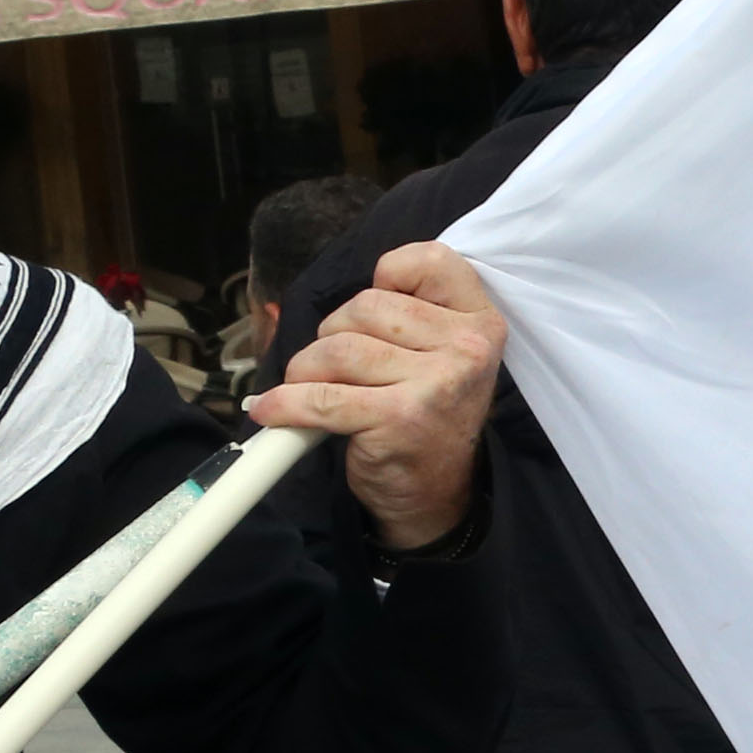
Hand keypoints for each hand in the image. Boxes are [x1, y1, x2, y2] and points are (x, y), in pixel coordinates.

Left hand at [247, 244, 502, 551]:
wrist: (435, 493)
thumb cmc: (425, 414)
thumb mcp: (436, 354)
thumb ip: (404, 313)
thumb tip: (306, 307)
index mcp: (480, 321)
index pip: (428, 260)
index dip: (389, 275)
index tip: (376, 311)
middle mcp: (466, 348)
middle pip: (366, 306)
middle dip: (333, 334)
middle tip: (335, 367)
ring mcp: (435, 383)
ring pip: (339, 348)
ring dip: (307, 370)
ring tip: (307, 389)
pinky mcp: (399, 418)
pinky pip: (322, 397)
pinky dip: (287, 404)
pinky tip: (272, 411)